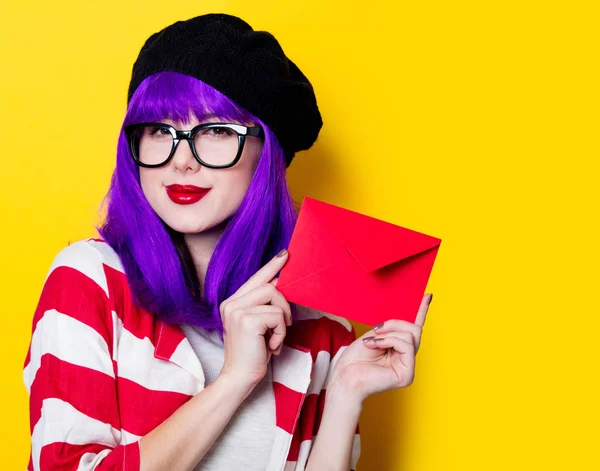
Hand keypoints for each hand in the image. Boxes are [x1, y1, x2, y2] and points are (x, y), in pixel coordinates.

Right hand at [218, 249, 292, 390]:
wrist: (239, 378)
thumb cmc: (252, 354)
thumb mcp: (259, 325)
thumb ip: (265, 306)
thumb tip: (281, 285)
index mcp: (232, 302)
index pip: (255, 278)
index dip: (272, 266)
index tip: (285, 254)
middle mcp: (231, 303)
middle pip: (268, 284)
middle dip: (285, 302)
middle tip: (287, 322)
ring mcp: (236, 310)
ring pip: (275, 298)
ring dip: (283, 320)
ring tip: (276, 338)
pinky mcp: (246, 320)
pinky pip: (277, 315)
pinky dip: (281, 332)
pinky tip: (272, 346)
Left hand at [329, 293, 432, 401]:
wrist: (344, 377)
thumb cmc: (354, 359)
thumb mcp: (373, 336)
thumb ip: (391, 330)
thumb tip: (407, 322)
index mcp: (398, 350)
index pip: (413, 330)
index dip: (421, 311)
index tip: (427, 295)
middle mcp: (405, 358)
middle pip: (413, 329)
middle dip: (394, 324)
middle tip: (376, 329)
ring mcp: (407, 367)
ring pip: (410, 335)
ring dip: (388, 334)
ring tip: (372, 341)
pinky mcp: (407, 374)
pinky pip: (407, 345)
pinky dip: (390, 341)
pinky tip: (376, 345)